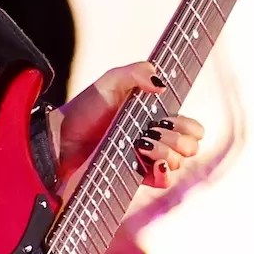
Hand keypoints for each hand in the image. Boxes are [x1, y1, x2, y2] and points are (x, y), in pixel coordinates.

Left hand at [53, 61, 203, 188]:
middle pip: (191, 147)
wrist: (61, 136)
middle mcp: (156, 141)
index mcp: (157, 118)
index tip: (168, 118)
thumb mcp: (111, 82)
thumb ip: (137, 72)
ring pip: (179, 162)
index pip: (193, 129)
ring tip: (140, 143)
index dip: (189, 126)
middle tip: (152, 130)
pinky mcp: (135, 177)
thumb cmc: (86, 109)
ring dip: (165, 151)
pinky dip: (162, 171)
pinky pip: (164, 181)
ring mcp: (146, 161)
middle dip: (178, 138)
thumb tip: (161, 84)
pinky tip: (150, 160)